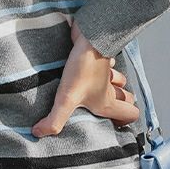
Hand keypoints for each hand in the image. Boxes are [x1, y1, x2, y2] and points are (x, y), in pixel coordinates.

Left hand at [31, 19, 139, 137]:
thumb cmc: (84, 67)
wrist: (89, 35)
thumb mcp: (67, 98)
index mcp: (106, 101)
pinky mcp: (97, 55)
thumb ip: (55, 119)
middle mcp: (109, 86)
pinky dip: (99, 65)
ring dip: (108, 82)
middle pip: (125, 96)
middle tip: (98, 106)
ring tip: (88, 87)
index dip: (124, 122)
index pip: (130, 115)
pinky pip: (104, 62)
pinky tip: (80, 67)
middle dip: (117, 102)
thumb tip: (39, 133)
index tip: (111, 126)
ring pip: (115, 78)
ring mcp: (105, 69)